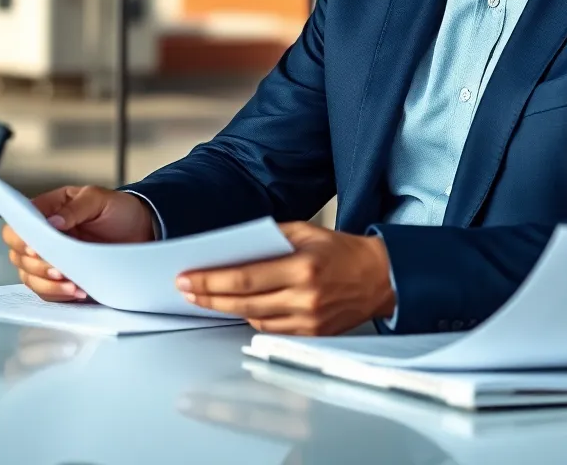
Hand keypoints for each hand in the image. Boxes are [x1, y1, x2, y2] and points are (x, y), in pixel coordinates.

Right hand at [2, 186, 155, 301]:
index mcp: (47, 212)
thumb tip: (52, 223)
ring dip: (48, 283)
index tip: (35, 248)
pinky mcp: (62, 279)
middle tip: (58, 269)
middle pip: (19, 256)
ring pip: (30, 277)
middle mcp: (43, 237)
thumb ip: (75, 208)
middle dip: (37, 265)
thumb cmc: (118, 209)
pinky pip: (49, 292)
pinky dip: (59, 294)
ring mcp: (51, 259)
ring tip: (71, 284)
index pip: (18, 226)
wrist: (142, 229)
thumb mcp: (99, 199)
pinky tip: (77, 291)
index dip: (20, 239)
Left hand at [175, 221, 395, 335]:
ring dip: (228, 307)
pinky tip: (242, 306)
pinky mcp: (311, 335)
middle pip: (243, 302)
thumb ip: (273, 237)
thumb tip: (235, 247)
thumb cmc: (343, 251)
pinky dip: (253, 317)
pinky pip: (271, 330)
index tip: (187, 277)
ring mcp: (308, 320)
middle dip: (209, 296)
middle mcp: (304, 297)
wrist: (381, 277)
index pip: (246, 277)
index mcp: (303, 267)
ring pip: (253, 319)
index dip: (211, 279)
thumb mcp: (309, 231)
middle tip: (186, 289)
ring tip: (208, 296)